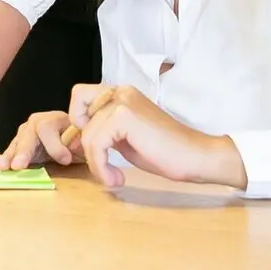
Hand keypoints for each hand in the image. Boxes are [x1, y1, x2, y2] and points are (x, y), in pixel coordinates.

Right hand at [0, 111, 82, 170]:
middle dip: (23, 152)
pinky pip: (10, 153)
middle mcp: (36, 123)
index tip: (65, 160)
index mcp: (54, 119)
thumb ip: (80, 143)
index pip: (47, 128)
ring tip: (1, 167)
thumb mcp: (84, 140)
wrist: (74, 140)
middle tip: (18, 166)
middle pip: (27, 135)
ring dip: (8, 157)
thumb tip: (74, 146)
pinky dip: (1, 159)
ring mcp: (25, 134)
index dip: (55, 145)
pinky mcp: (19, 147)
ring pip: (16, 144)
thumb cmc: (79, 140)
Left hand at [67, 84, 246, 188]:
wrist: (197, 157)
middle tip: (98, 162)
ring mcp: (122, 101)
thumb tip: (73, 143)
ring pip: (86, 135)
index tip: (93, 151)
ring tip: (113, 178)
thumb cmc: (165, 151)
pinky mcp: (125, 116)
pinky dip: (100, 166)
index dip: (79, 123)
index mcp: (120, 94)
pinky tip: (116, 178)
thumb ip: (103, 134)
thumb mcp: (125, 138)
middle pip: (77, 112)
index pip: (80, 97)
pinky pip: (96, 144)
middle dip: (81, 141)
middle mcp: (119, 92)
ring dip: (95, 163)